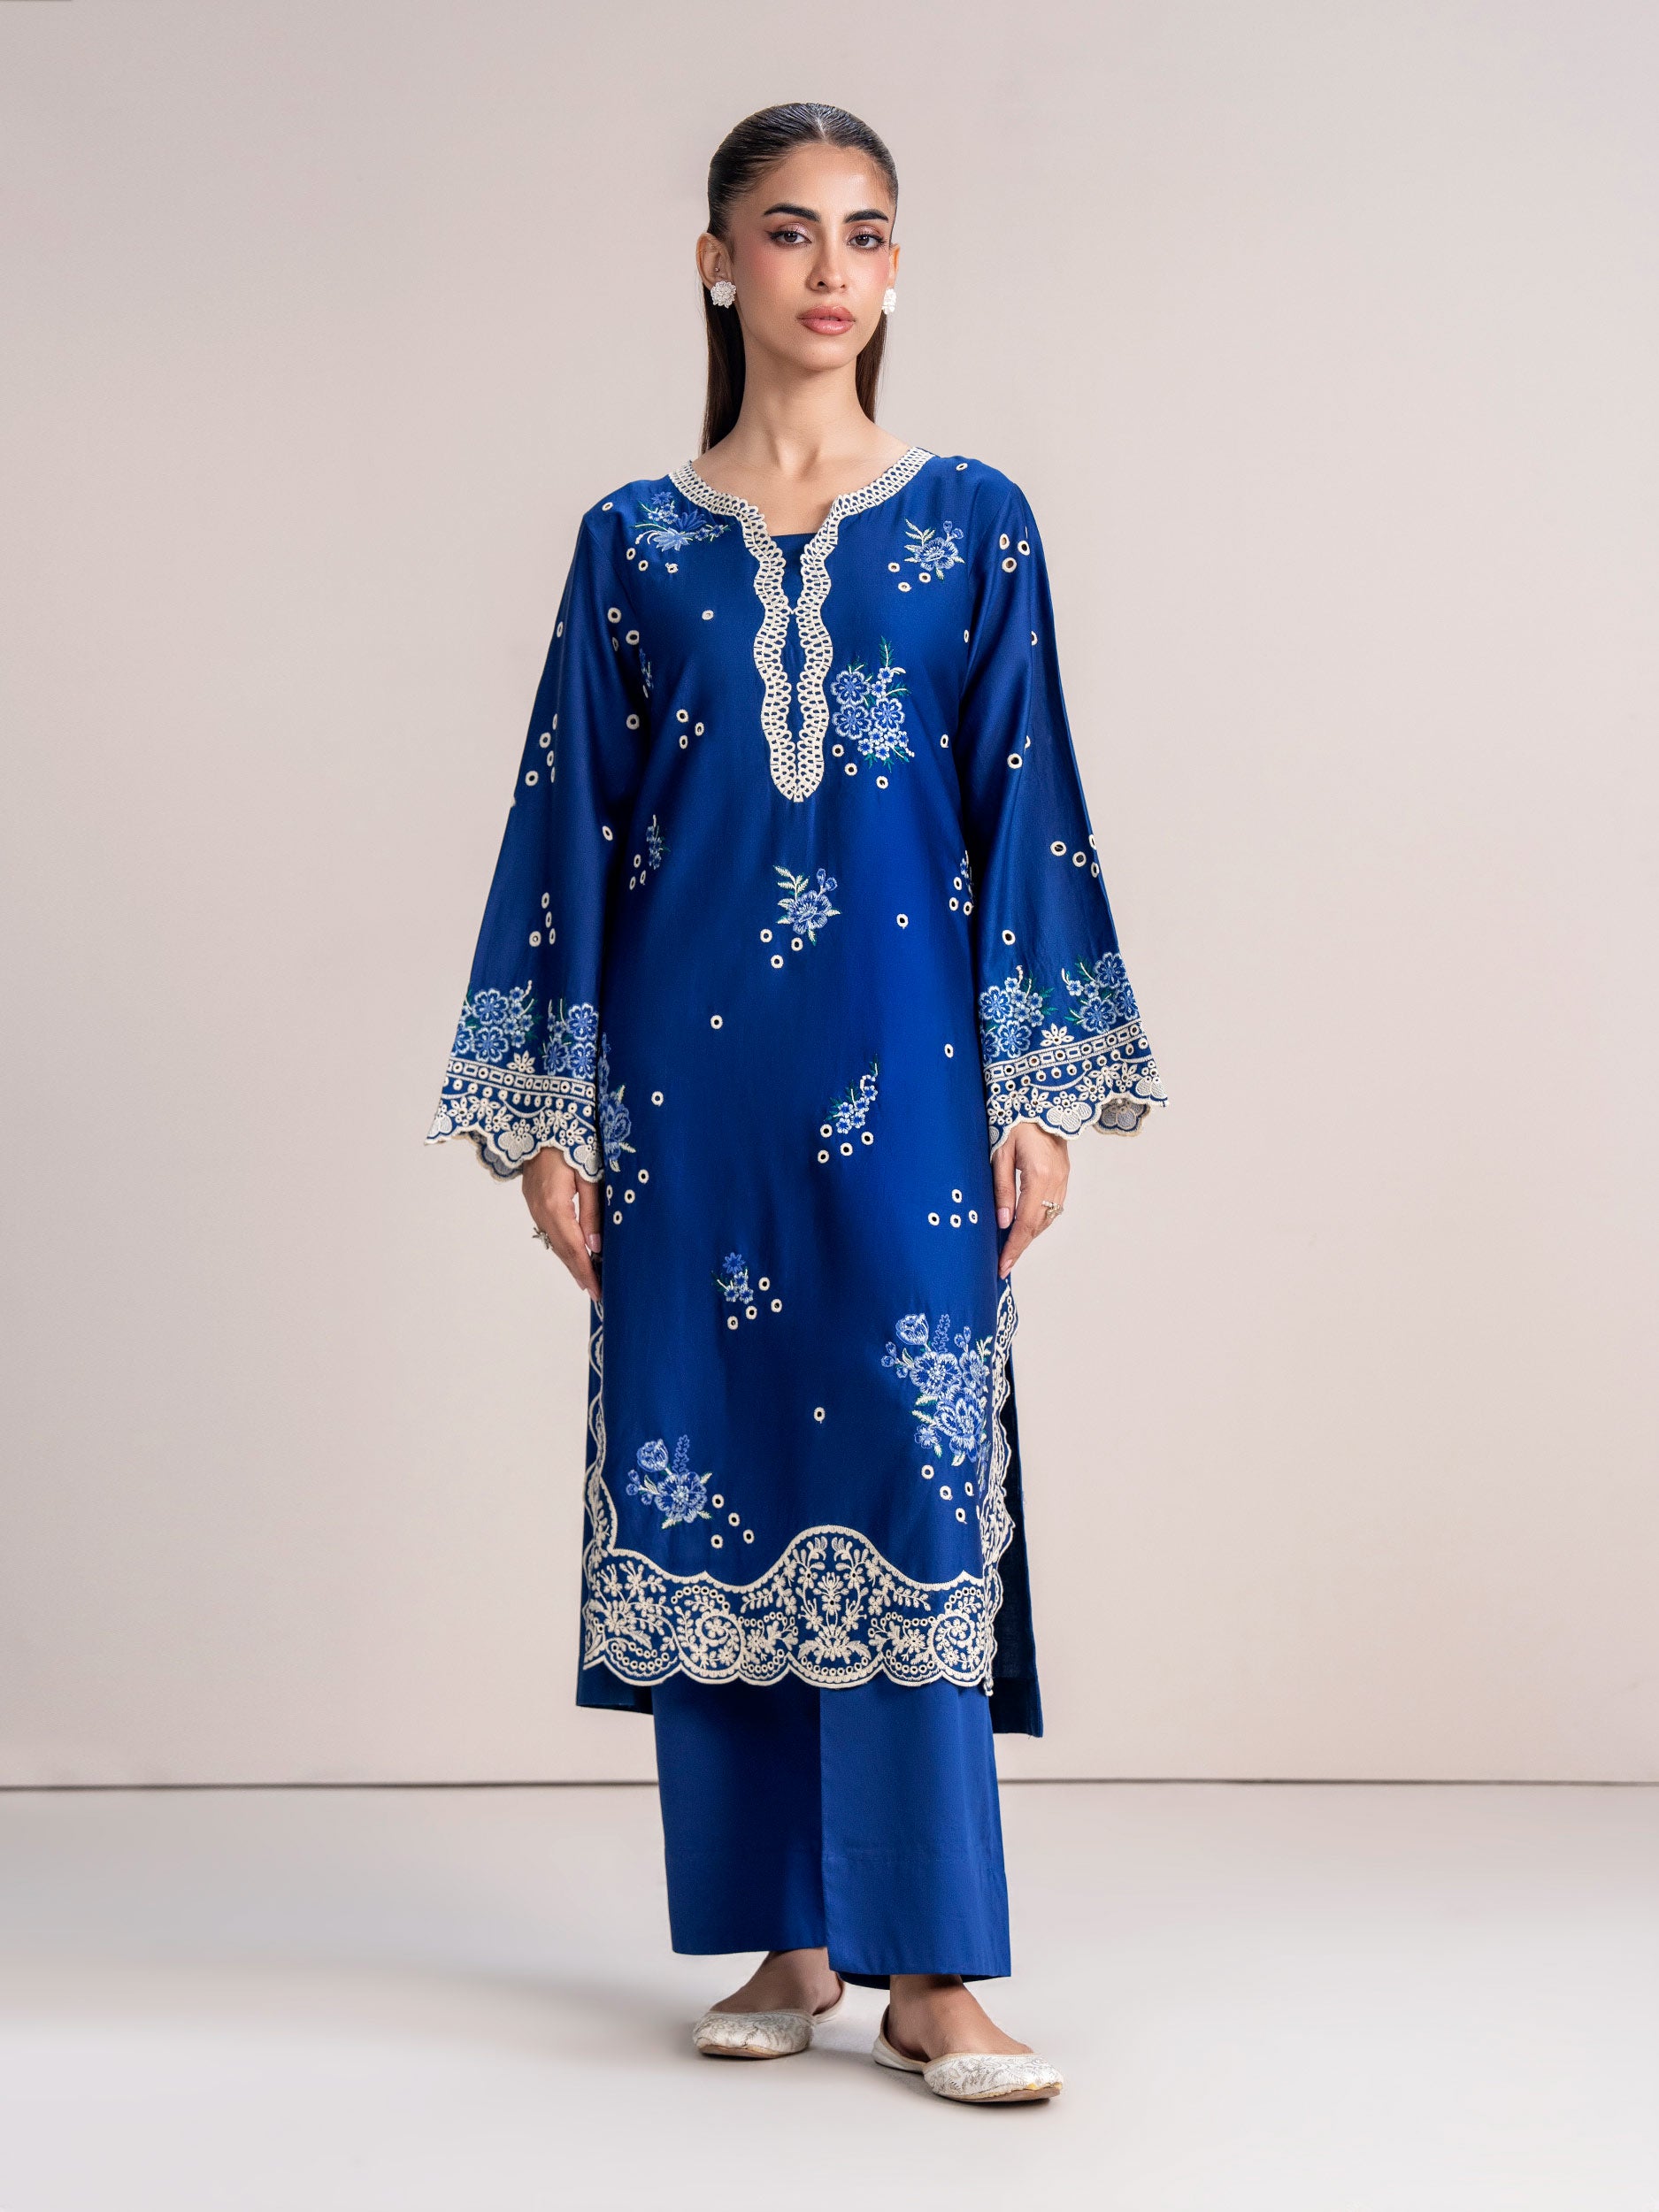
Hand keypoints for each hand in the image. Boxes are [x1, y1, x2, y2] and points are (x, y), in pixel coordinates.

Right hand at [521, 1147, 602, 1303]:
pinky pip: (549, 1229)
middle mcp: (540, 1210)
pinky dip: (563, 1244)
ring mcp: (534, 1205)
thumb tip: (596, 1245)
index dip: (586, 1272)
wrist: (539, 1118)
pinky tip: (574, 1251)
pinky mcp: (533, 1199)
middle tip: (596, 1293)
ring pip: (554, 1240)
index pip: (574, 1248)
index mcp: (555, 1205)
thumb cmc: (571, 1138)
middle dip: (579, 1272)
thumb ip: (592, 1209)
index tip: (598, 1292)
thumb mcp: (588, 1173)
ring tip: (587, 1279)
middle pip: (562, 1249)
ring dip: (571, 1260)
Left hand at [992, 1123, 1069, 1278]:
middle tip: (1003, 1264)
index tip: (1002, 1266)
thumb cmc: (1014, 1122)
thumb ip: (1001, 1188)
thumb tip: (1003, 1222)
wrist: (1040, 1102)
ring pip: (1048, 1218)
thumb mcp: (999, 1153)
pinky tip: (1025, 1226)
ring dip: (1030, 1235)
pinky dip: (1038, 1221)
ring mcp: (1063, 1179)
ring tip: (1011, 1249)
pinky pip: (1053, 1207)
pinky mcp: (1064, 1176)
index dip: (1013, 1247)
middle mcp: (1056, 1181)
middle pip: (1038, 1225)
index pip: (1025, 1222)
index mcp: (1038, 1175)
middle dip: (1021, 1246)